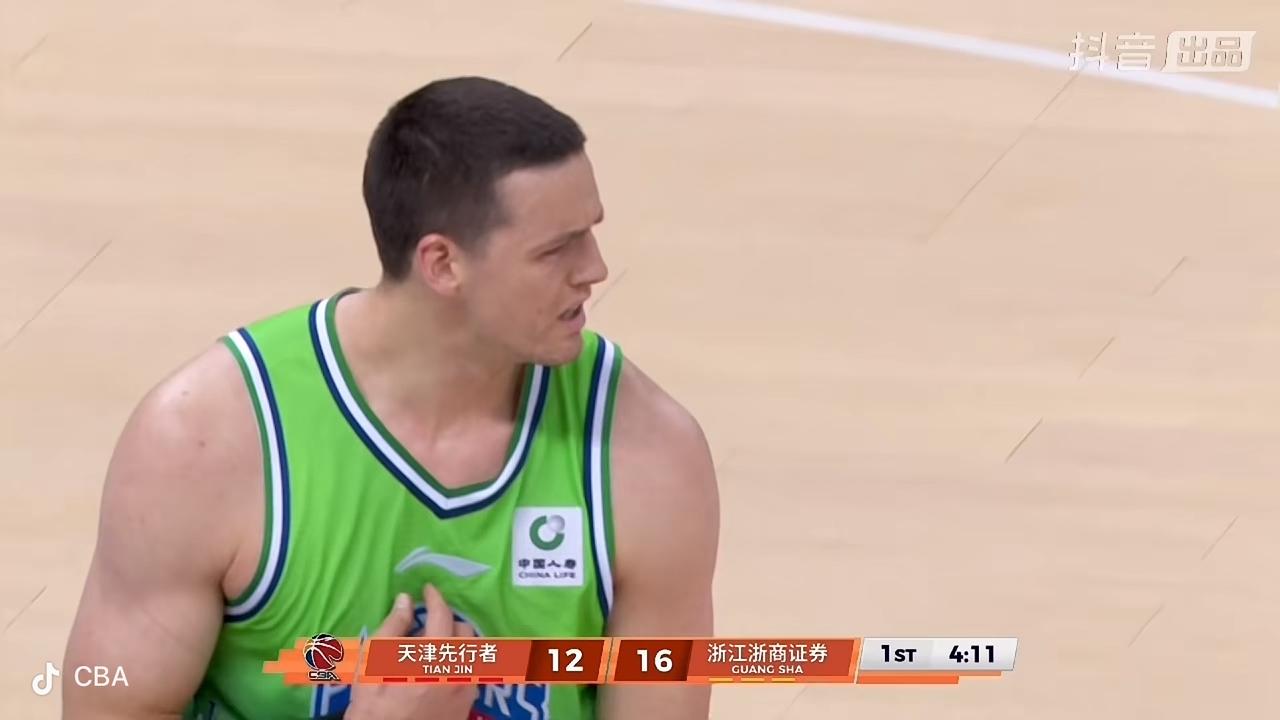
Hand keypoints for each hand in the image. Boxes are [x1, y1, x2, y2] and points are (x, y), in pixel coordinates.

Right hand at [346, 585, 476, 719]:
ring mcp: (465, 690)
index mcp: (430, 659)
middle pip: (463, 631)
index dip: (435, 597)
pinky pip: (473, 671)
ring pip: (472, 650)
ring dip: (456, 640)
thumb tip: (405, 600)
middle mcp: (456, 672)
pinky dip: (461, 660)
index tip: (428, 589)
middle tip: (425, 623)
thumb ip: (391, 630)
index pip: (442, 615)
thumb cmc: (371, 709)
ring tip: (434, 645)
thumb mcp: (370, 668)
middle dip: (446, 620)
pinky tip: (441, 667)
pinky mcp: (467, 704)